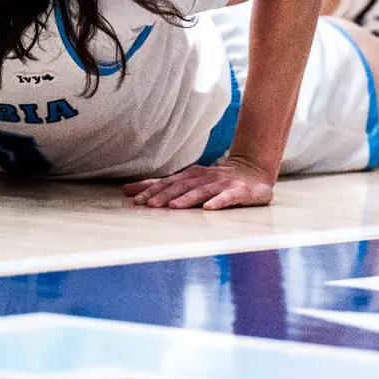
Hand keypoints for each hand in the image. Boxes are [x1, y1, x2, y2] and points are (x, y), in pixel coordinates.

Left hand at [123, 156, 273, 209]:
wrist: (253, 170)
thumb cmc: (215, 179)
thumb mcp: (186, 181)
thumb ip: (158, 186)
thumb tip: (125, 190)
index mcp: (190, 176)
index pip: (168, 183)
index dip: (152, 191)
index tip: (136, 201)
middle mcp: (204, 178)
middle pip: (182, 186)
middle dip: (165, 196)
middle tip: (150, 206)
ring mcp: (222, 184)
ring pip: (202, 191)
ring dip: (187, 199)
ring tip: (173, 207)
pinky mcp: (240, 192)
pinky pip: (228, 197)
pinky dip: (218, 202)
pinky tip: (209, 209)